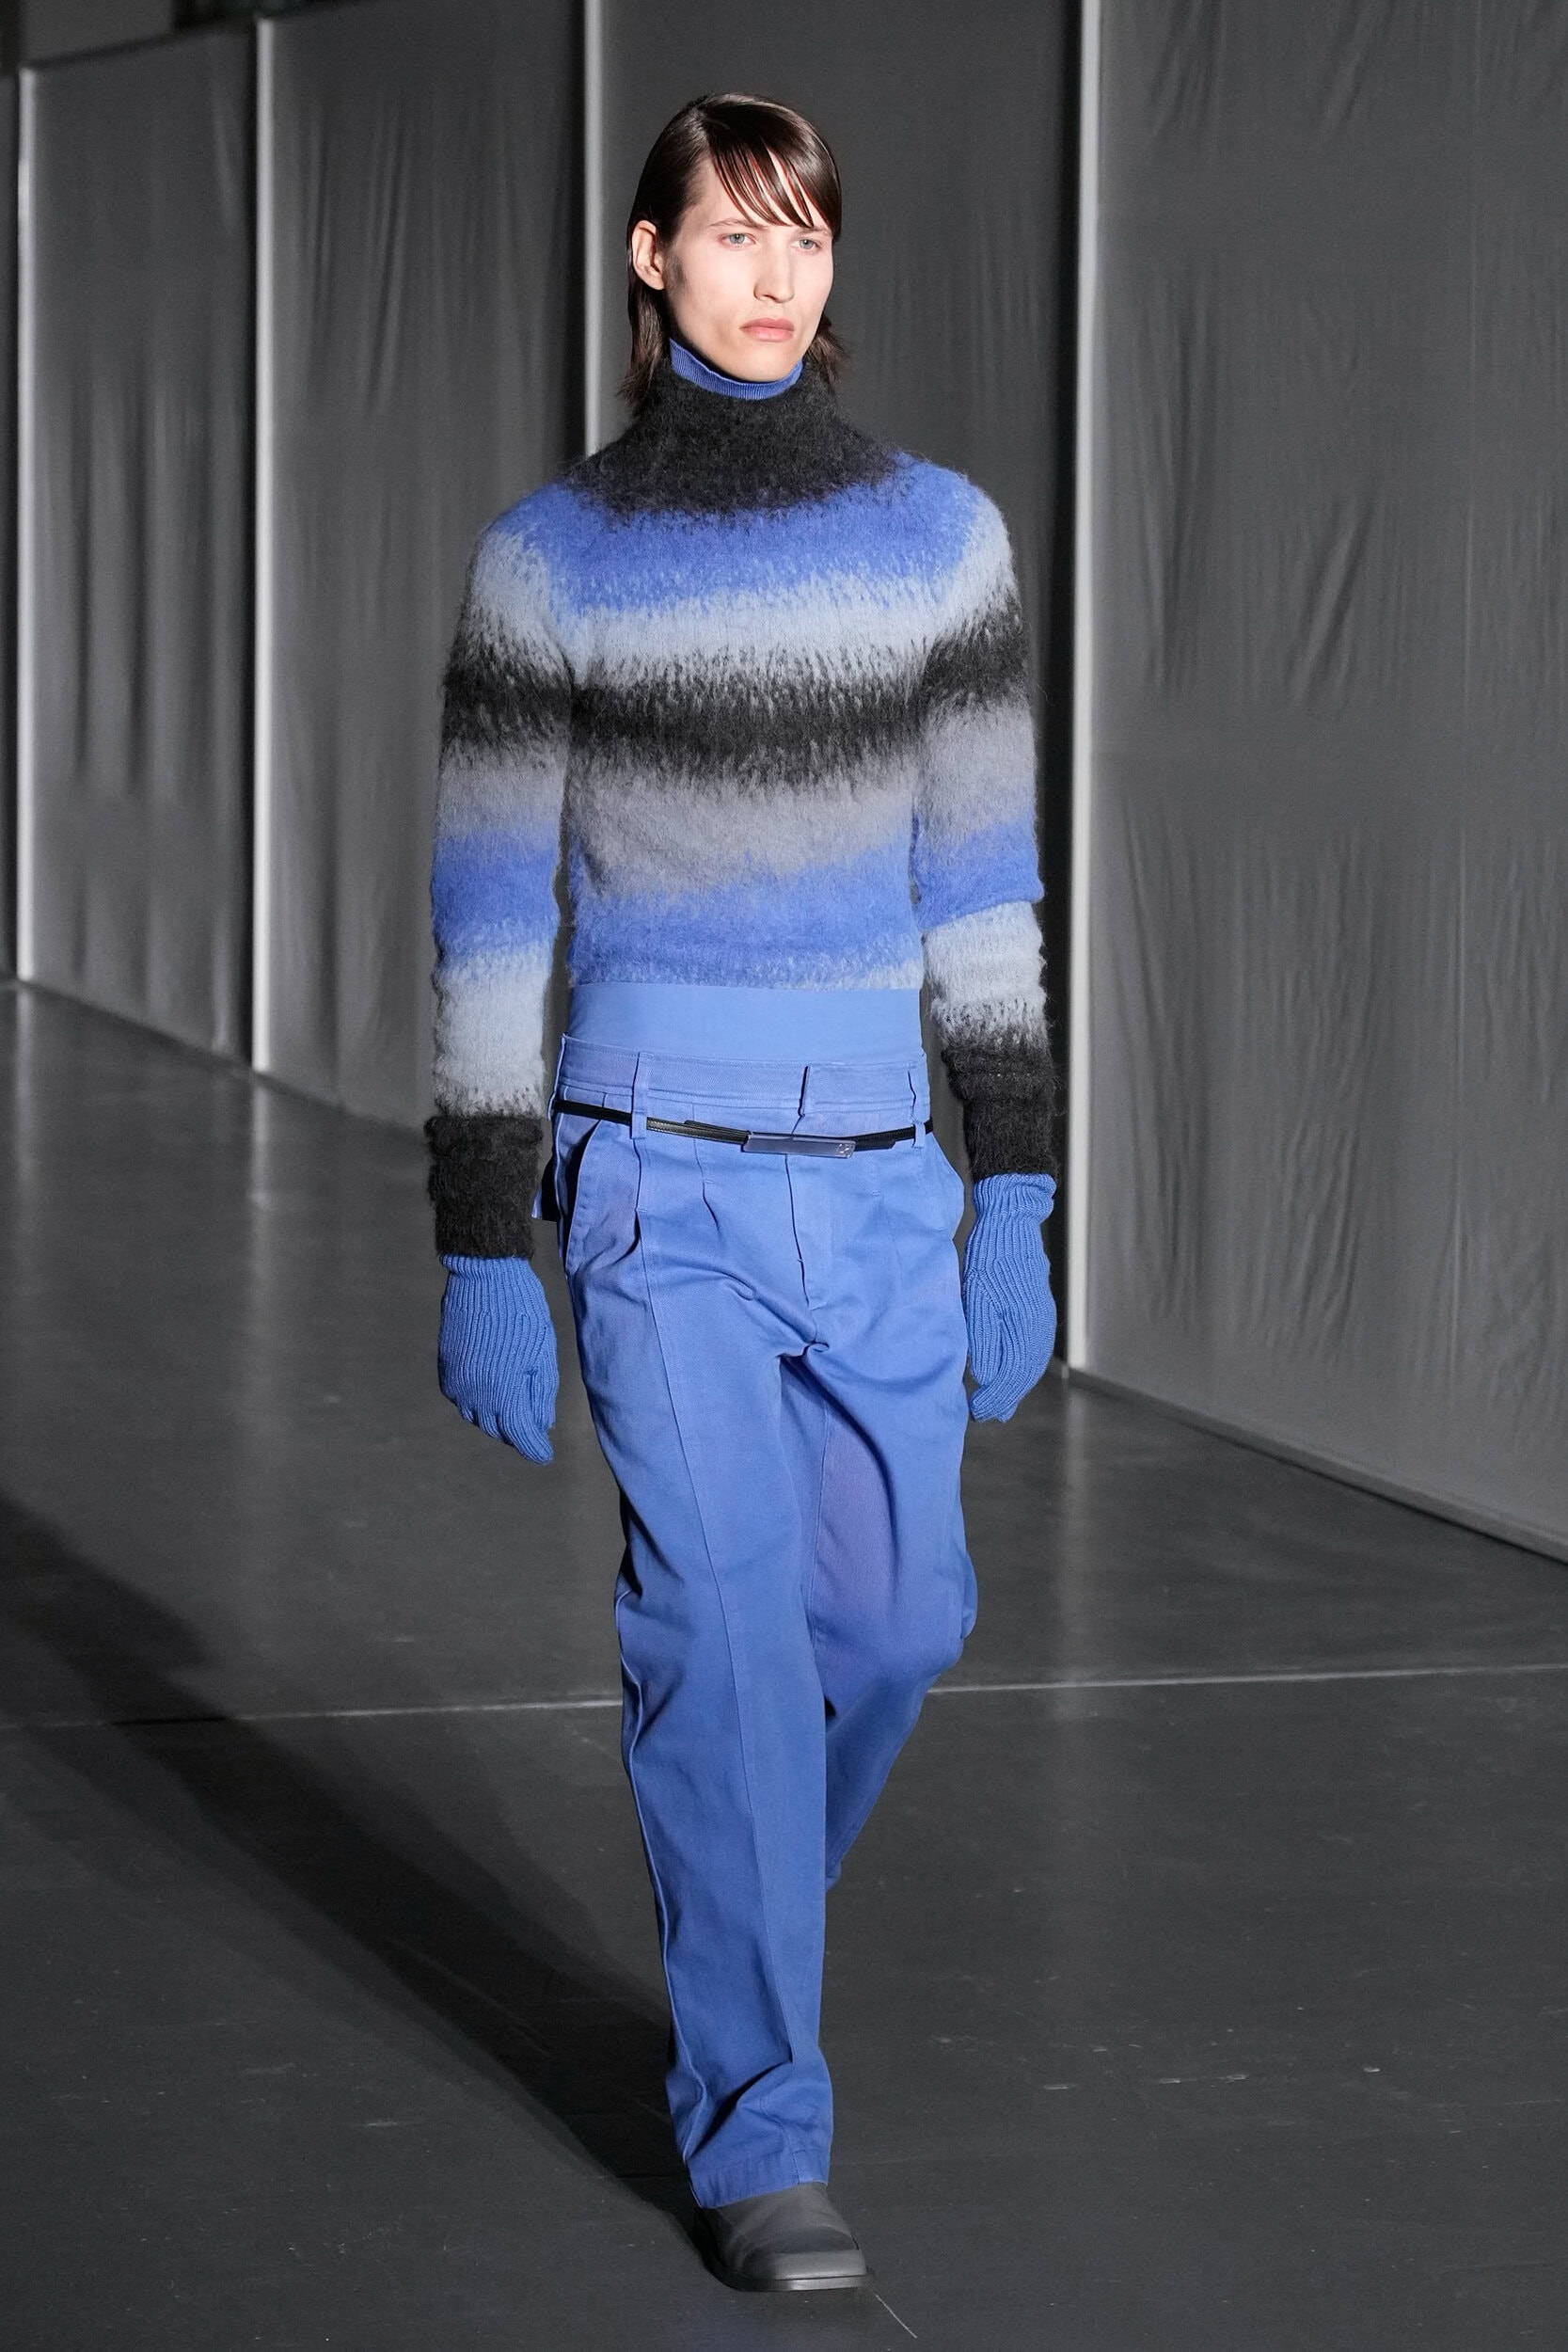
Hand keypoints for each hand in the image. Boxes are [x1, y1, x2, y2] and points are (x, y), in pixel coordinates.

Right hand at [437, 1254, 558, 1461]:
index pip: (522, 1435)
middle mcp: (477, 1395)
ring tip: (511, 1411)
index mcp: (506, 1393)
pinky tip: (488, 1392)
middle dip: (516, 1434)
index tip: (545, 1455)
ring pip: (476, 1416)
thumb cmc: (523, 1312)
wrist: (484, 1277)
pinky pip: (460, 1397)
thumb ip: (541, 1393)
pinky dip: (476, 1402)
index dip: (535, 1449)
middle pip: (498, 1429)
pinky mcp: (446, 1368)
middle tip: (532, 1430)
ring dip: (495, 1419)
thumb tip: (542, 1424)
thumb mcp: (543, 1354)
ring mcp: (458, 1382)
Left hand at [962, 1174, 1057, 1422]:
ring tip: (999, 1404)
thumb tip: (985, 1377)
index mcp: (1025, 1329)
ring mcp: (1042, 1321)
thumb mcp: (977, 1301)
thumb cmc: (989, 1261)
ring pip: (1031, 1365)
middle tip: (982, 1414)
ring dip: (1015, 1386)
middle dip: (1004, 1397)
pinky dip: (1023, 1369)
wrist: (1011, 1225)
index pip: (1011, 1377)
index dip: (993, 1398)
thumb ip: (982, 1341)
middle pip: (1024, 1376)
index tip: (974, 1412)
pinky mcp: (1039, 1312)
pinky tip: (1012, 1373)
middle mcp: (1039, 1330)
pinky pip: (1033, 1351)